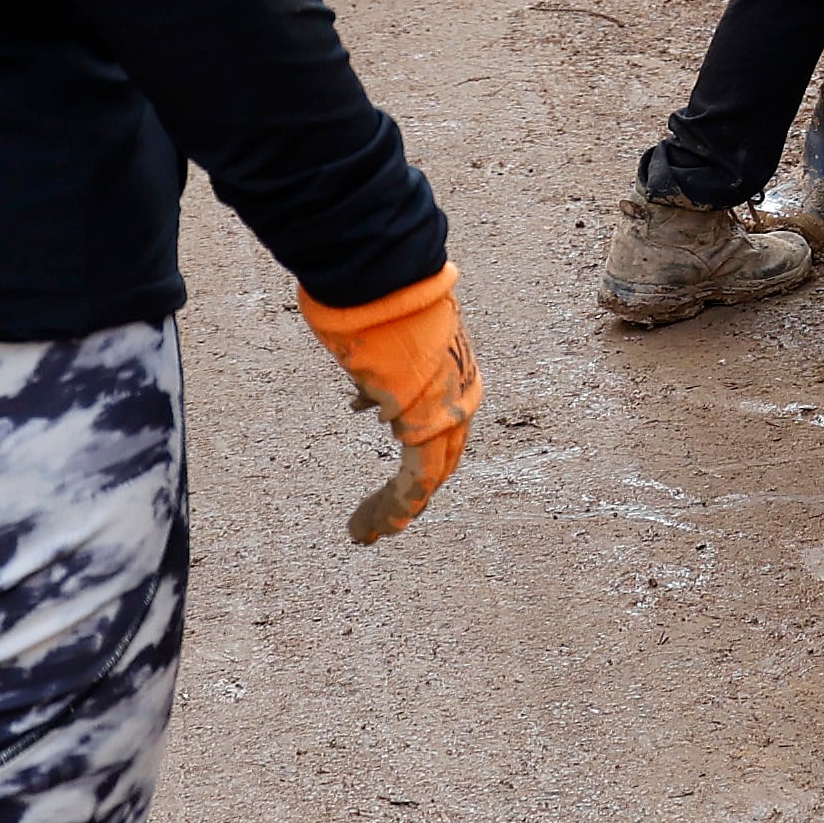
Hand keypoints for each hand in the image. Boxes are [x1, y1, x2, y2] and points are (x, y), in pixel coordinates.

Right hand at [304, 263, 479, 543]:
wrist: (387, 287)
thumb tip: (366, 403)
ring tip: (364, 535)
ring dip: (392, 512)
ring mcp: (448, 417)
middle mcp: (458, 402)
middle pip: (436, 464)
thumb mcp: (381, 346)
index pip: (438, 435)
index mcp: (452, 381)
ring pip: (425, 482)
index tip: (391, 485)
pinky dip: (392, 511)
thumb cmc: (379, 301)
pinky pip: (416, 485)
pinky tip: (375, 530)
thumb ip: (379, 378)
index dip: (415, 463)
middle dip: (406, 497)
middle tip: (382, 523)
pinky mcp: (428, 430)